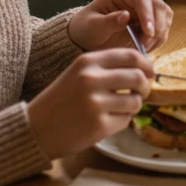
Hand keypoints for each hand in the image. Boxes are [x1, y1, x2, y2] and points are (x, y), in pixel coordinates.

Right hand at [26, 49, 154, 159]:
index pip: (131, 56)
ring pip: (135, 101)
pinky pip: (126, 120)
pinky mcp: (99, 125)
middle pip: (138, 77)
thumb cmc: (60, 100)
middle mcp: (92, 79)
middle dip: (145, 86)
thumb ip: (106, 68)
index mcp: (87, 62)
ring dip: (133, 106)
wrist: (35, 129)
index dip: (147, 64)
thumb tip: (143, 68)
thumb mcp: (78, 74)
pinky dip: (122, 121)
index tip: (150, 72)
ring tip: (120, 109)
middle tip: (141, 93)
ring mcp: (96, 103)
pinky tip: (106, 121)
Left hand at [68, 0, 172, 51]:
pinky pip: (164, 26)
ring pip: (165, 16)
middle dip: (156, 27)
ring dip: (158, 34)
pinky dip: (158, 39)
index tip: (148, 33)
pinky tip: (146, 47)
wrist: (89, 37)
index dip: (148, 15)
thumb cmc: (87, 29)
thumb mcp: (93, 27)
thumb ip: (109, 22)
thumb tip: (126, 15)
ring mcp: (146, 4)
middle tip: (144, 46)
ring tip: (143, 48)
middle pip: (158, 6)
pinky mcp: (152, 17)